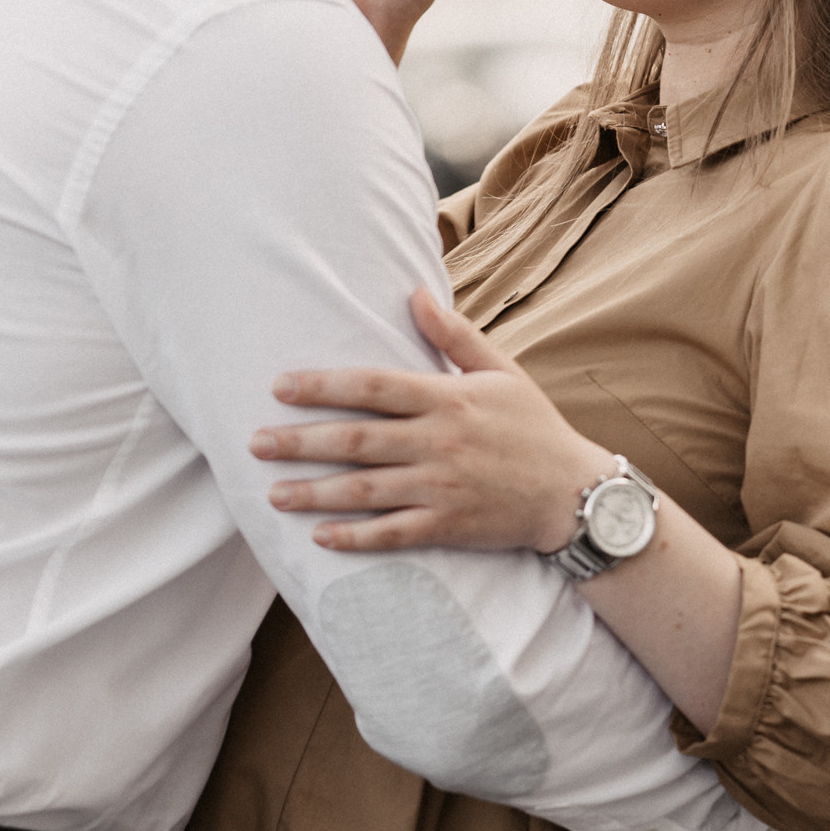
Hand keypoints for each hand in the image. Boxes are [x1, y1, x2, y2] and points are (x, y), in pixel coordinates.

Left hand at [249, 290, 609, 553]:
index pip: (373, 386)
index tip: (280, 386)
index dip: (323, 386)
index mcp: (448, 398)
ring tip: (273, 491)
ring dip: (315, 491)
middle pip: (356, 439)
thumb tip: (415, 292)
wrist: (574, 494)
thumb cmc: (534, 426)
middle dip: (301, 441)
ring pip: (365, 490)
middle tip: (255, 442)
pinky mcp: (448, 527)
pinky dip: (355, 538)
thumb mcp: (501, 370)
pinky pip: (392, 534)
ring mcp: (441, 488)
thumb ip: (454, 335)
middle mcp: (439, 442)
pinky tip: (321, 537)